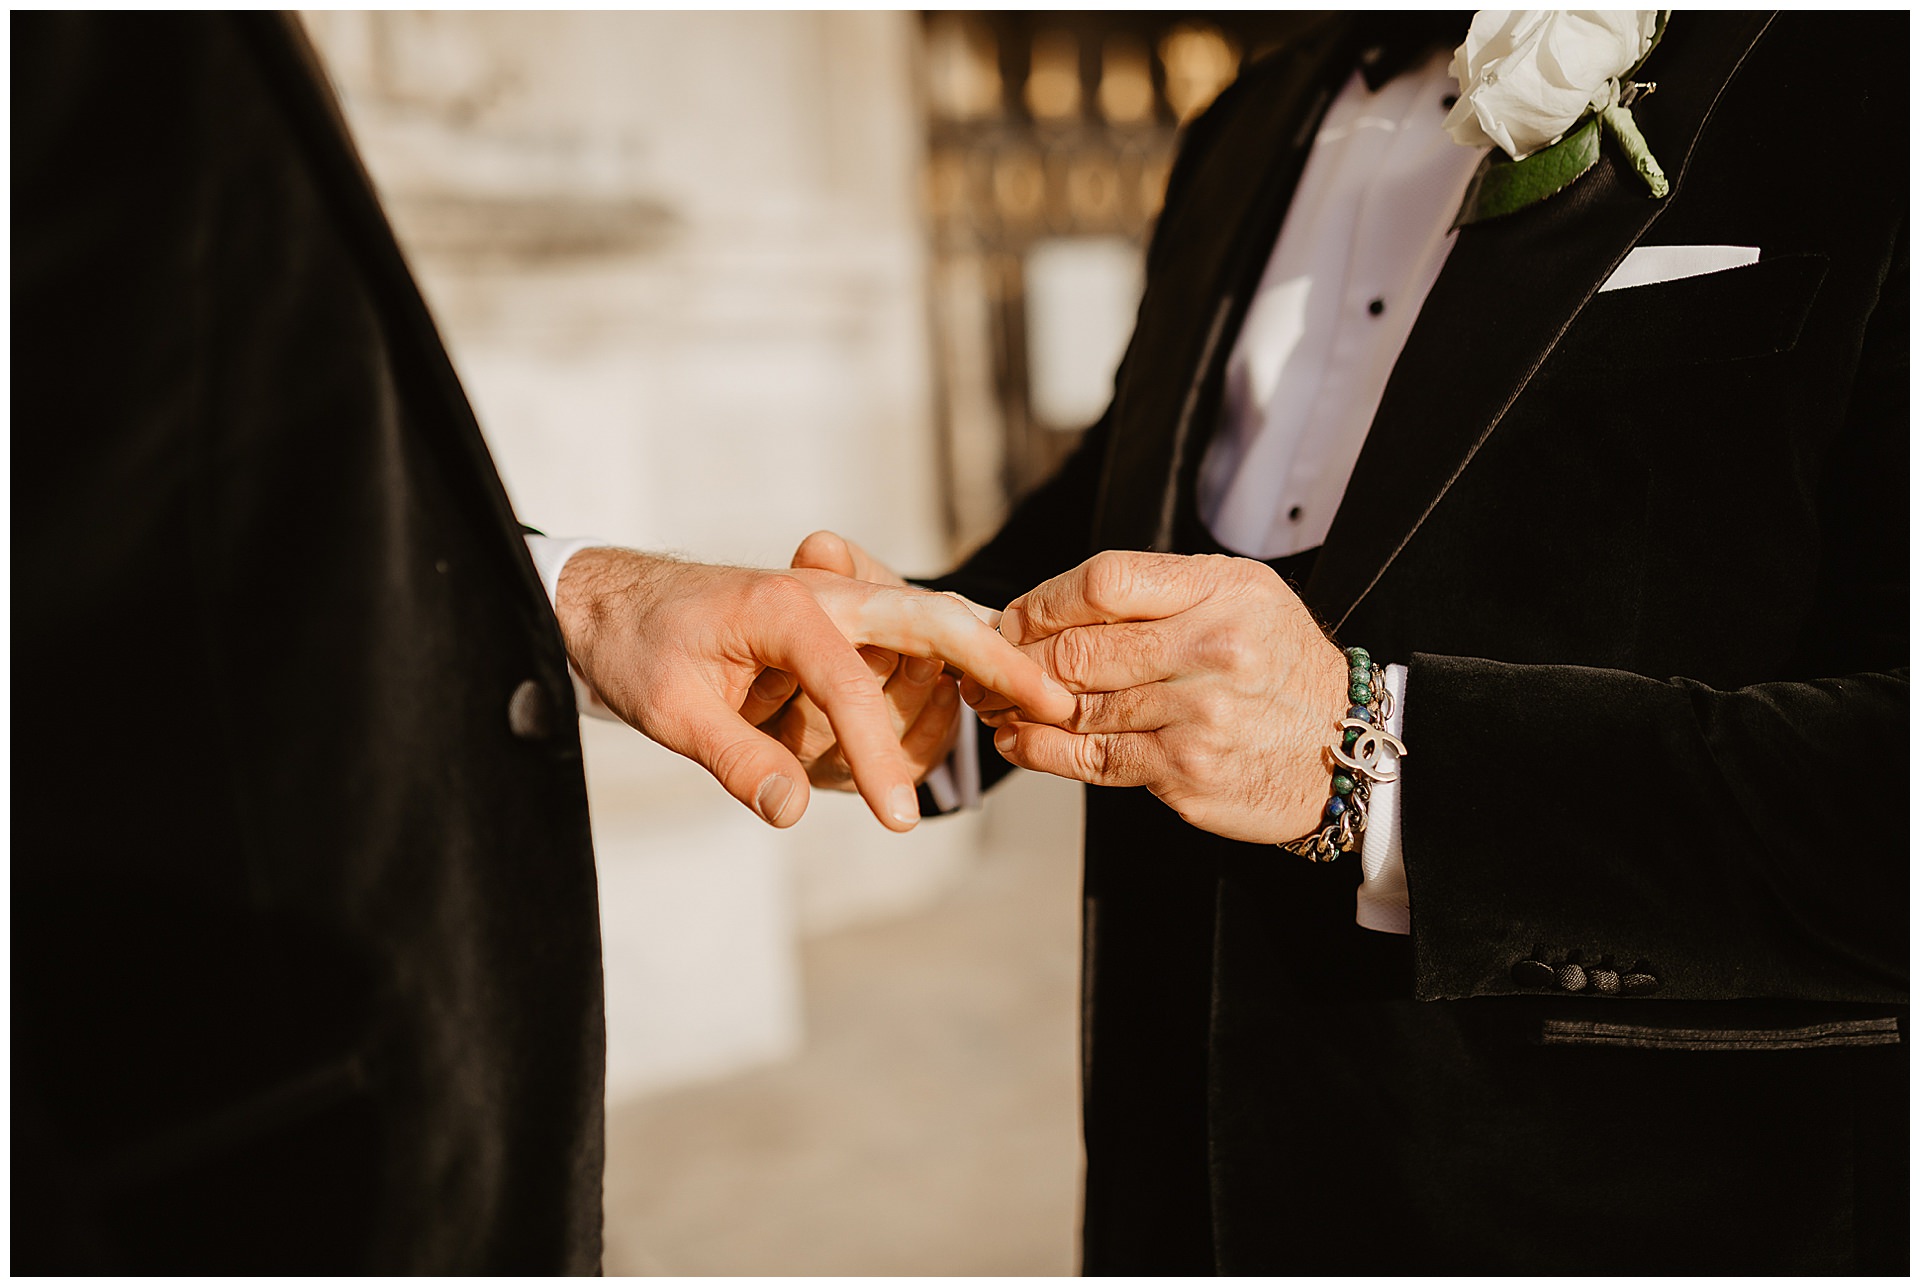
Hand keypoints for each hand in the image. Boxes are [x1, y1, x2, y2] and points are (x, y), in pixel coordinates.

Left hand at [556, 546, 1071, 831]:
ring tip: (892, 775)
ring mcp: (840, 611)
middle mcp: (827, 598)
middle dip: (997, 662)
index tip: (897, 821)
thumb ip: (738, 759)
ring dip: (929, 712)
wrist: (610, 600)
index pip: (852, 686)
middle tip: (1054, 702)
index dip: (878, 758)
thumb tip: (792, 810)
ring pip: (925, 652)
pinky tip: (899, 748)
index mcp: (787, 607)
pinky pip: (905, 664)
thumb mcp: (669, 709)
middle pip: (935, 623)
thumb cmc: (636, 645)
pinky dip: (922, 702)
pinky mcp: (843, 631)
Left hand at [982, 550, 1350, 844]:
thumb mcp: (1241, 599)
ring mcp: (1198, 716)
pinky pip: (1093, 759)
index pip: (1103, 582)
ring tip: (993, 702)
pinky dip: (1043, 750)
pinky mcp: (1186, 771)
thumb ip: (1159, 595)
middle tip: (985, 664)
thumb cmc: (1280, 667)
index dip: (1043, 602)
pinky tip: (1020, 741)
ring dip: (1020, 707)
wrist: (1347, 750)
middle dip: (1017, 659)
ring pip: (1077, 707)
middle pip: (1078, 649)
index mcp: (1222, 592)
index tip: (1015, 618)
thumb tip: (1051, 608)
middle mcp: (1212, 649)